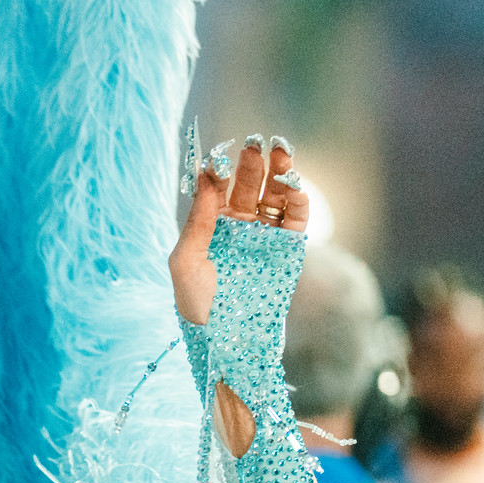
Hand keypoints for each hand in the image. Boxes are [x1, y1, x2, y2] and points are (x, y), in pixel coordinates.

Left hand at [169, 131, 310, 327]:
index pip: (217, 189)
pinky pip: (295, 220)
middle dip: (252, 163)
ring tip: (280, 150)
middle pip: (248, 186)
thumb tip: (203, 177)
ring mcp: (264, 237)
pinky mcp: (288, 251)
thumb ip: (197, 220)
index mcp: (210, 228)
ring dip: (279, 173)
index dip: (220, 170)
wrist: (228, 342)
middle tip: (255, 141)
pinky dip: (297, 200)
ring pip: (274, 197)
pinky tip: (293, 183)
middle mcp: (239, 228)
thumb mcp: (186, 262)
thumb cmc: (198, 307)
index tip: (220, 155)